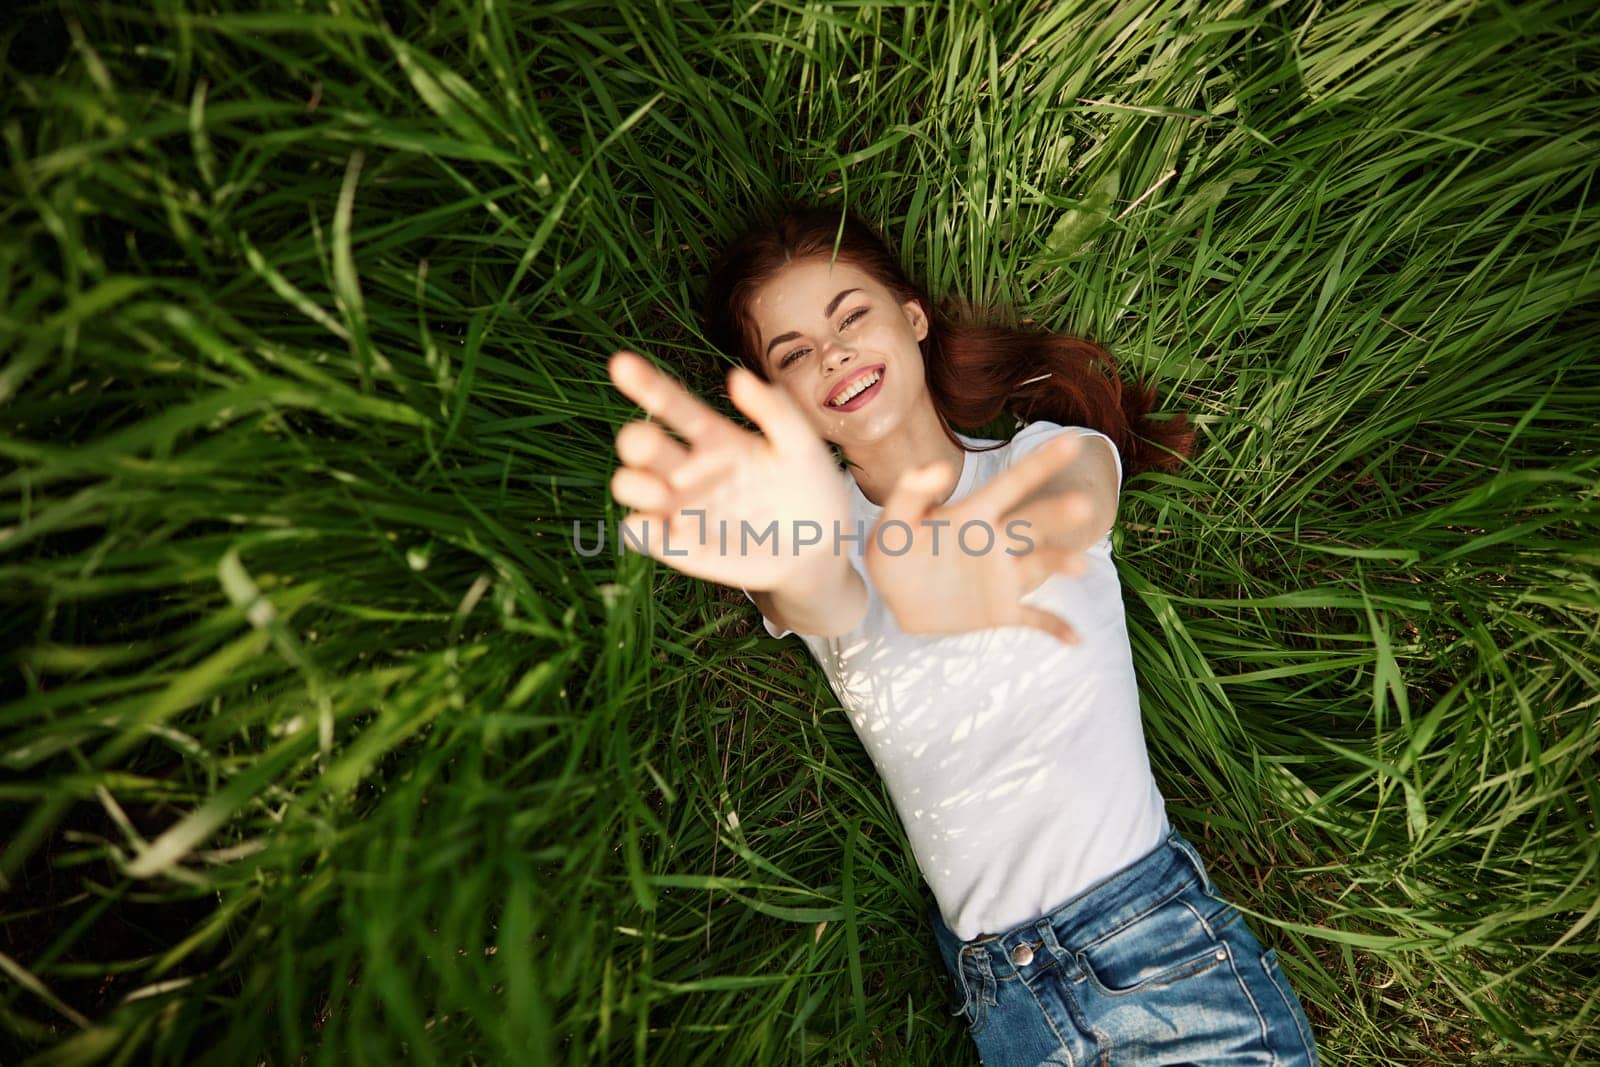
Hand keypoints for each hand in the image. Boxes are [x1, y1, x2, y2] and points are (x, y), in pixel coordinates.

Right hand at [605, 350, 851, 591]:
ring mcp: (680, 508)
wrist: (819, 552)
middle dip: (635, 440)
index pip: (672, 406)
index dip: (646, 384)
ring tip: (664, 490)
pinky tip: (659, 526)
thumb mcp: (802, 447)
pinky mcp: (678, 545)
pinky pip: (639, 534)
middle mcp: (688, 469)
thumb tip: (737, 377)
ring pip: (629, 485)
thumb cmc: (811, 493)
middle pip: (641, 445)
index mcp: (714, 438)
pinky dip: (639, 528)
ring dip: (632, 483)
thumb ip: (776, 411)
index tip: (621, 363)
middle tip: (650, 441)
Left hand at [863, 435, 1094, 644]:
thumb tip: (938, 467)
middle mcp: (997, 541)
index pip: (1012, 483)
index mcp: (975, 515)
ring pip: (1038, 565)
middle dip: (1057, 513)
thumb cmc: (896, 553)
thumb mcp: (892, 523)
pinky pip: (1033, 618)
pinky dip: (1054, 626)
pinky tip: (1075, 638)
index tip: (1071, 441)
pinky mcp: (1001, 610)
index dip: (1040, 462)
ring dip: (1060, 562)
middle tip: (1083, 505)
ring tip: (1077, 565)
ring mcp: (1002, 577)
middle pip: (1033, 523)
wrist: (894, 600)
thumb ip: (909, 494)